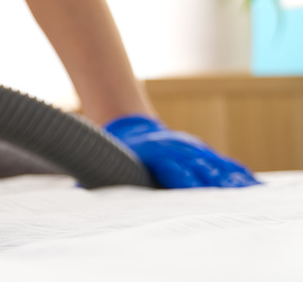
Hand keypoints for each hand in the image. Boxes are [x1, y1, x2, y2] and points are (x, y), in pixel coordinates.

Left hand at [105, 115, 259, 187]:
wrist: (132, 127)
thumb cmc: (120, 152)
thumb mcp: (110, 161)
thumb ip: (99, 177)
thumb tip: (77, 189)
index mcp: (157, 154)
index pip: (176, 169)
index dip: (186, 181)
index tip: (195, 195)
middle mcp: (179, 149)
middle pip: (201, 168)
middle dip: (212, 184)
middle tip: (226, 199)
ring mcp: (193, 149)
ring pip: (216, 164)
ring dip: (230, 180)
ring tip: (243, 193)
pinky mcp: (203, 151)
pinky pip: (224, 163)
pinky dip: (237, 174)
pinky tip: (250, 186)